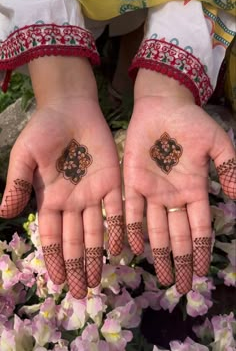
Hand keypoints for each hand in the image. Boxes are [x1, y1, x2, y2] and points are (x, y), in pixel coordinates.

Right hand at [0, 58, 122, 298]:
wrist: (71, 108)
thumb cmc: (45, 130)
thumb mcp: (25, 156)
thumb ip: (17, 184)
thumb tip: (2, 214)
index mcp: (50, 198)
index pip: (52, 235)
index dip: (54, 257)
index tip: (56, 280)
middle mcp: (73, 202)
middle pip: (75, 240)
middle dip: (76, 265)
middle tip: (81, 292)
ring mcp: (93, 193)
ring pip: (96, 231)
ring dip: (96, 255)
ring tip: (97, 278)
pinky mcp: (112, 182)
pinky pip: (117, 210)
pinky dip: (119, 228)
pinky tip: (121, 247)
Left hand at [124, 70, 234, 293]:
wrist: (162, 106)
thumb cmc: (190, 123)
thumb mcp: (217, 144)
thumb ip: (228, 168)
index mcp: (193, 190)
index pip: (199, 227)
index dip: (201, 250)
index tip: (203, 272)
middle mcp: (173, 196)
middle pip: (178, 235)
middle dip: (181, 260)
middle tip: (181, 286)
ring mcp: (152, 191)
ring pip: (155, 229)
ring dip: (158, 253)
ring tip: (162, 276)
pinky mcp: (132, 182)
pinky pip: (132, 210)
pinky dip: (133, 228)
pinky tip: (134, 247)